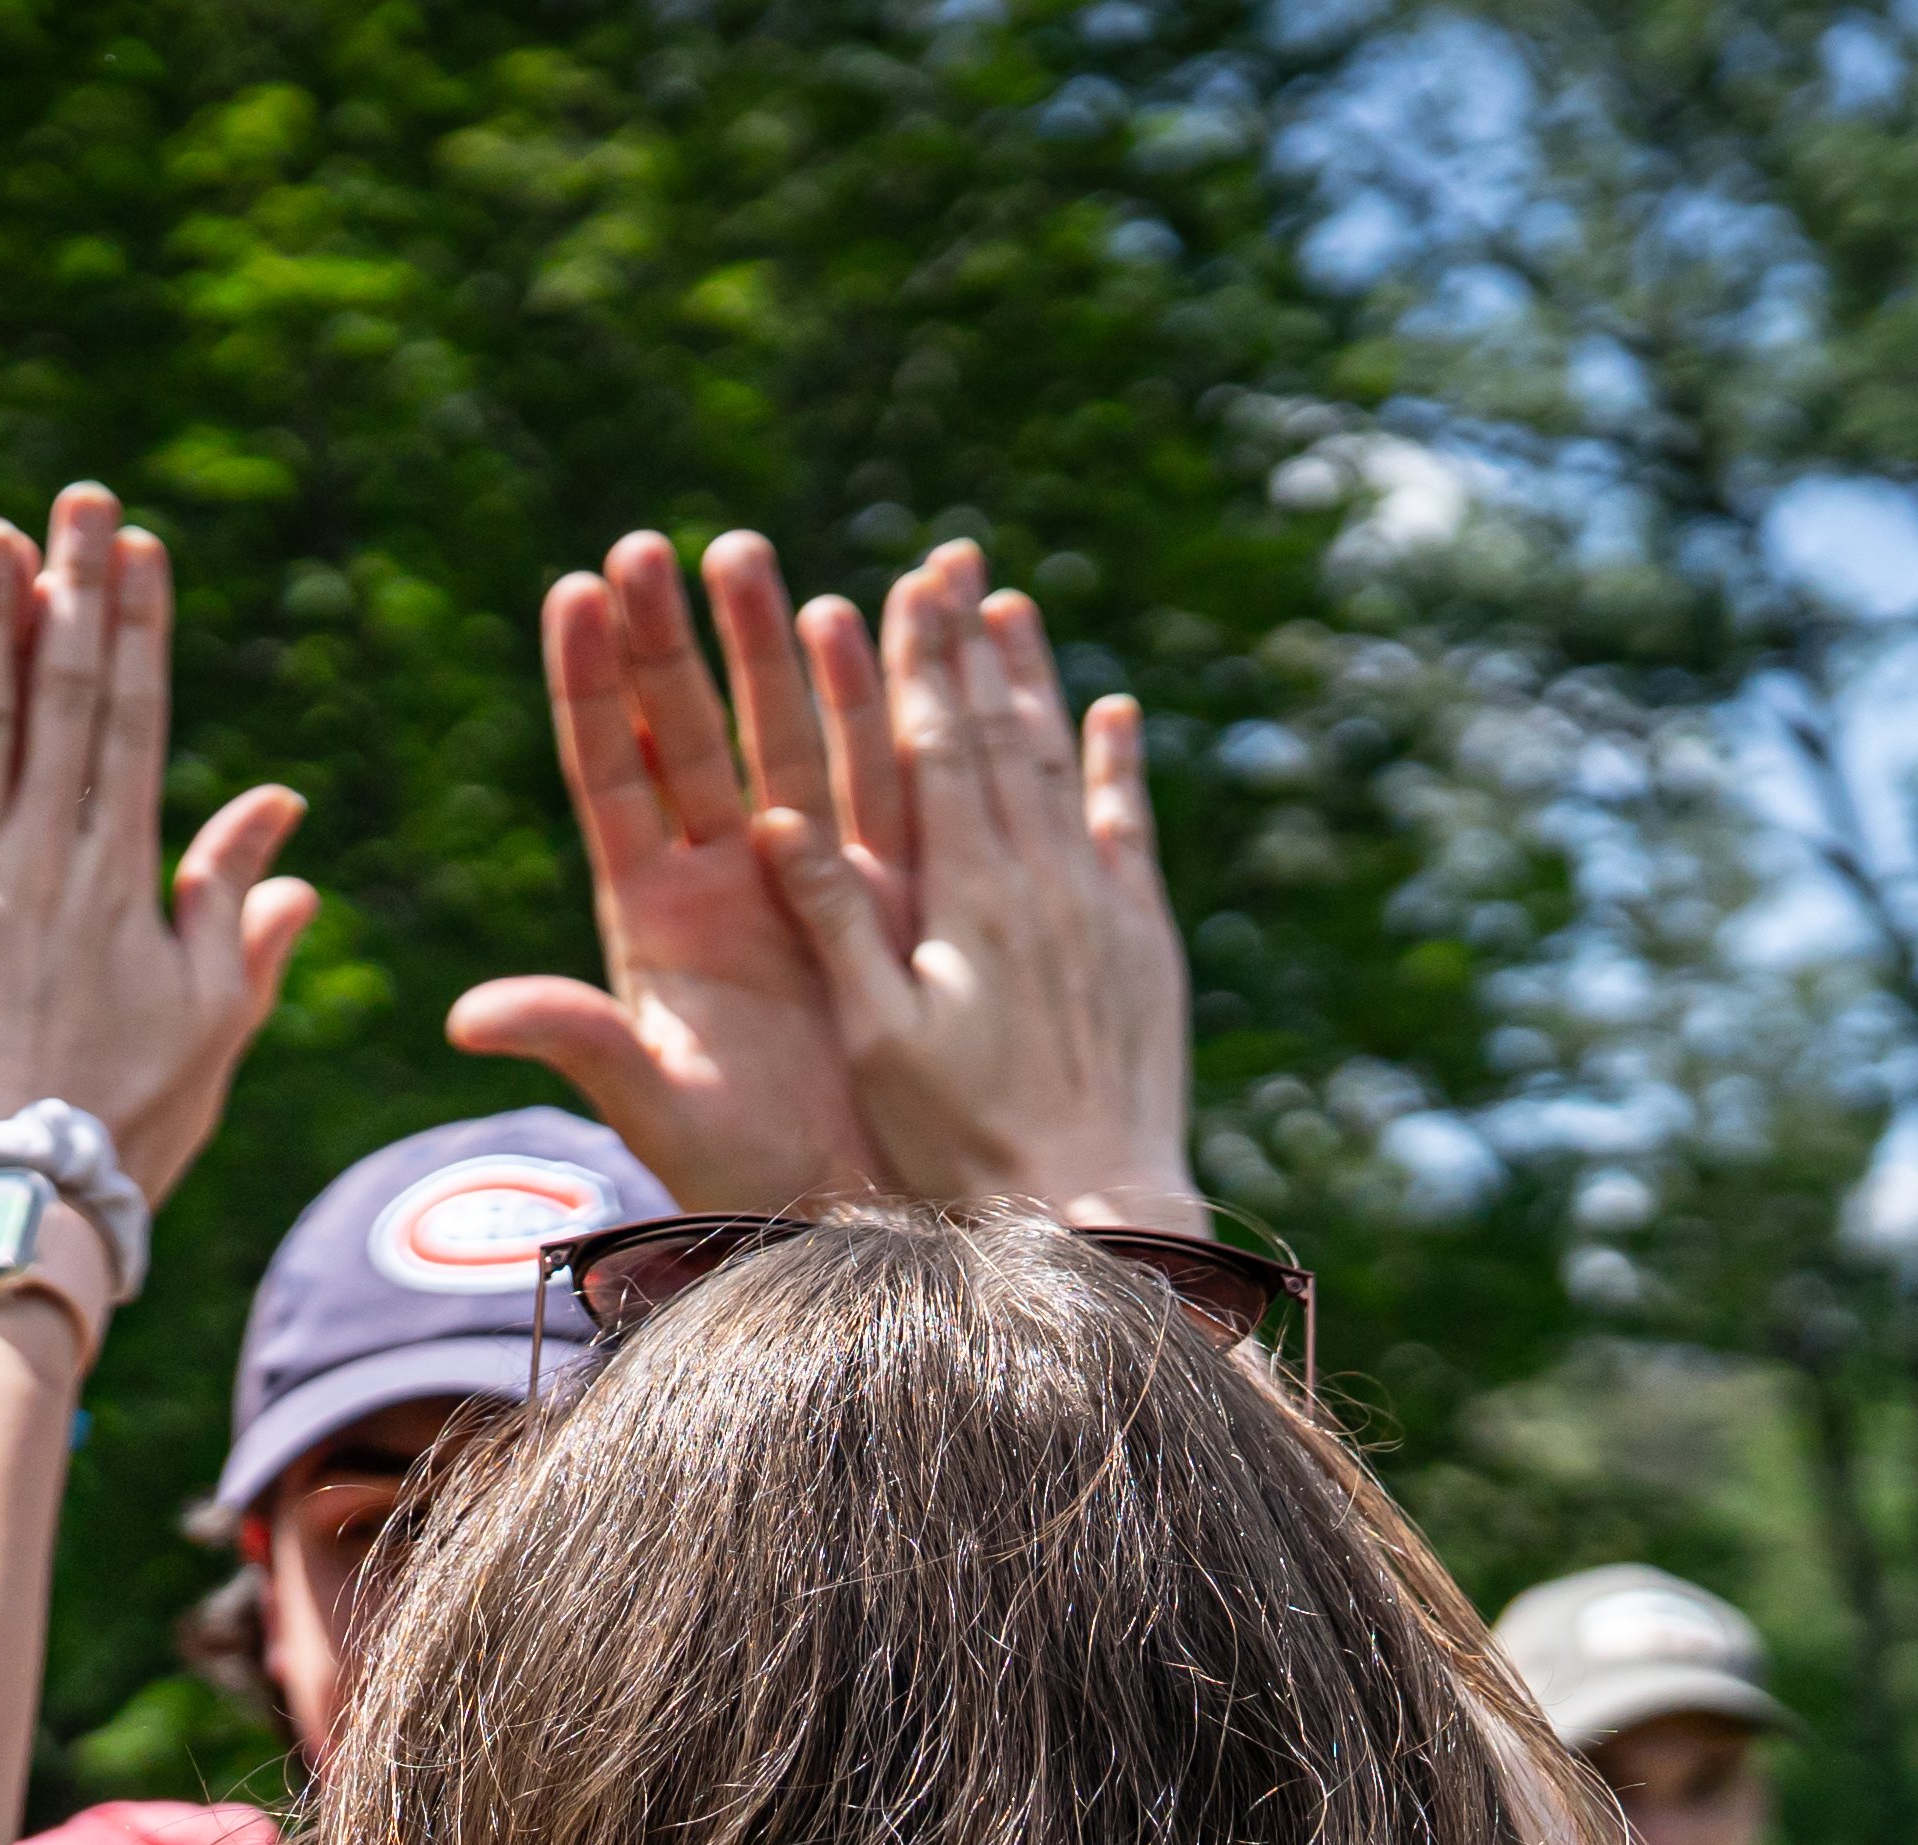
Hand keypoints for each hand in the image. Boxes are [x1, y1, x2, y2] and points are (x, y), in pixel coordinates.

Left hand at [0, 487, 315, 1200]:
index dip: (139, 631)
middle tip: (64, 501)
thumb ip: (237, 914)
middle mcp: (43, 865)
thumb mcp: (207, 1024)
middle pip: (56, 700)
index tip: (139, 551)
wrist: (15, 1211)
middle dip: (64, 594)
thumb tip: (285, 819)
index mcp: (124, 882)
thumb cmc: (122, 1129)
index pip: (137, 726)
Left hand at [445, 532, 882, 1206]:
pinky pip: (875, 776)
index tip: (572, 590)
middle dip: (669, 637)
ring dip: (766, 645)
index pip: (609, 772)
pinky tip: (865, 620)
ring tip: (746, 550)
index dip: (590, 685)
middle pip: (688, 730)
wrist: (845, 1216)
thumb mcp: (651, 1106)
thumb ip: (574, 1040)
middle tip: (649, 543)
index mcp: (649, 915)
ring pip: (779, 734)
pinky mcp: (885, 891)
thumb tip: (465, 1017)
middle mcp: (723, 877)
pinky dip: (871, 702)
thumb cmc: (736, 1174)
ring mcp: (804, 875)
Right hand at [756, 543, 1203, 1228]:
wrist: (1098, 1210)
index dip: (916, 661)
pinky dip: (1119, 762)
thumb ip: (835, 919)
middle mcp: (1041, 878)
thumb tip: (773, 817)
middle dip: (968, 643)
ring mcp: (1101, 904)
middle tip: (951, 560)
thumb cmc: (961, 1141)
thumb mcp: (878, 1035)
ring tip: (1015, 606)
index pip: (934, 748)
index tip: (900, 586)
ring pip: (1064, 764)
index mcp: (965, 895)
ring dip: (1037, 681)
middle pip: (998, 734)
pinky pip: (1130, 827)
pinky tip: (1114, 711)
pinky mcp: (1144, 940)